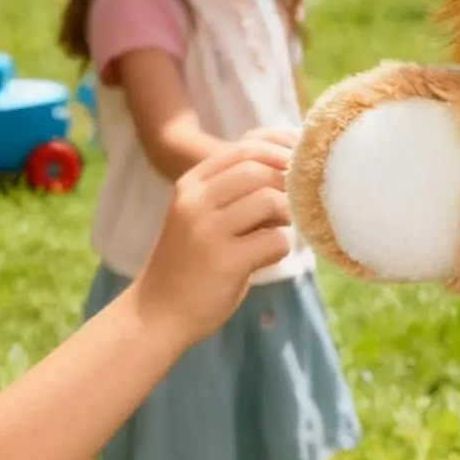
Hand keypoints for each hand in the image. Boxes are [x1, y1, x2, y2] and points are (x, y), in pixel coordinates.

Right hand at [134, 129, 296, 343]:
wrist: (158, 311)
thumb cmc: (194, 259)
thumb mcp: (203, 212)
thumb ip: (236, 186)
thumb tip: (292, 158)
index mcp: (191, 183)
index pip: (246, 147)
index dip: (281, 150)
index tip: (301, 163)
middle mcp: (195, 201)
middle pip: (260, 169)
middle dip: (288, 183)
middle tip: (295, 204)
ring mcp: (207, 230)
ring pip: (271, 201)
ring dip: (288, 215)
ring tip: (278, 229)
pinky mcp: (224, 261)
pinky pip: (275, 240)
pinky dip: (282, 247)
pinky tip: (268, 256)